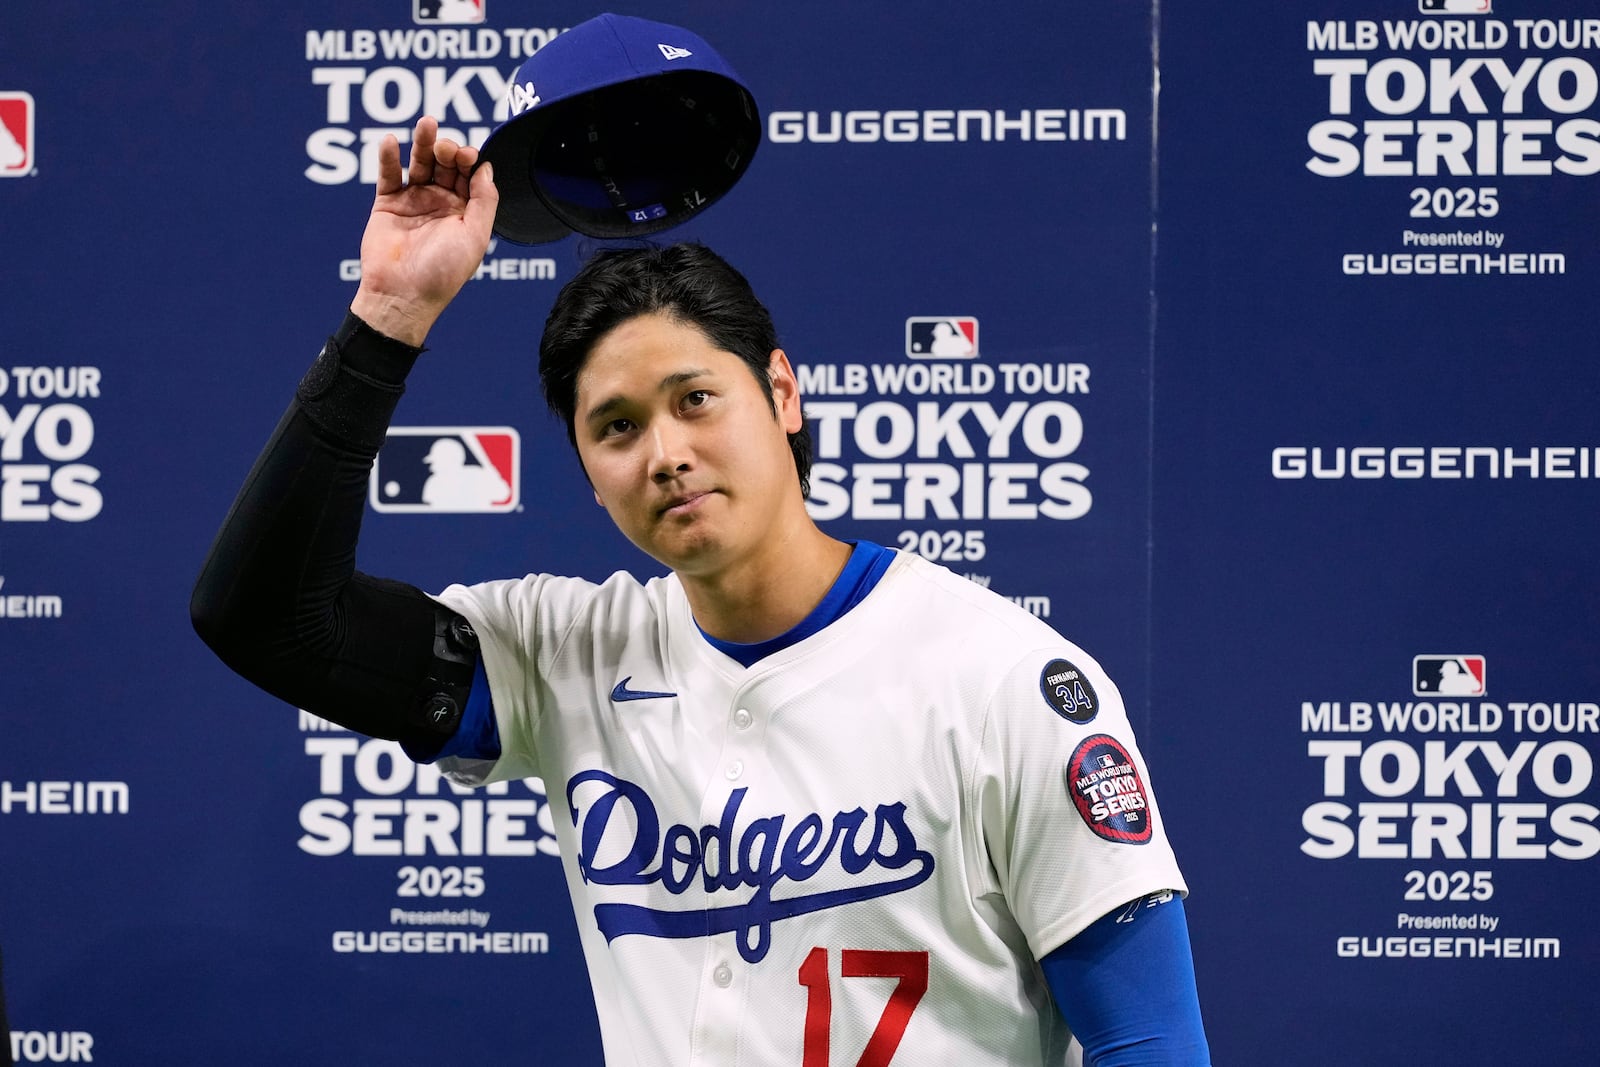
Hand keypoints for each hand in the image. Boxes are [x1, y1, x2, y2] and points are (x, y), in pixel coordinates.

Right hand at [350, 116, 498, 346]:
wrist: (402, 295)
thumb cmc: (443, 272)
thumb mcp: (475, 237)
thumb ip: (485, 201)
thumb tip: (486, 167)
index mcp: (466, 212)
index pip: (470, 175)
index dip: (471, 160)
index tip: (469, 155)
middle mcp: (441, 203)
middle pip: (446, 165)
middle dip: (449, 150)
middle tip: (447, 148)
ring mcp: (414, 201)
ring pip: (420, 164)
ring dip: (423, 143)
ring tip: (426, 123)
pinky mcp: (387, 204)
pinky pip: (389, 175)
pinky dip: (389, 157)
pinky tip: (392, 141)